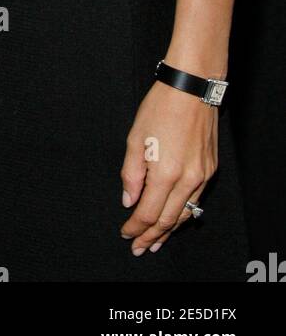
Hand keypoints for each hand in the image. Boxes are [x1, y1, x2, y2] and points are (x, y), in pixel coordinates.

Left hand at [119, 81, 217, 255]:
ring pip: (184, 214)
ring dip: (168, 230)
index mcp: (166, 173)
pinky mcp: (210, 169)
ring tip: (155, 241)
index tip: (125, 233)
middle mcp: (187, 180)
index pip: (148, 213)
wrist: (192, 88)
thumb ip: (131, 173)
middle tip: (139, 247)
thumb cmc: (160, 108)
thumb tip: (129, 200)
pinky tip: (174, 218)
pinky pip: (195, 200)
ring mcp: (202, 176)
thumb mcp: (135, 138)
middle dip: (151, 236)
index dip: (135, 227)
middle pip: (167, 220)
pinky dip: (183, 213)